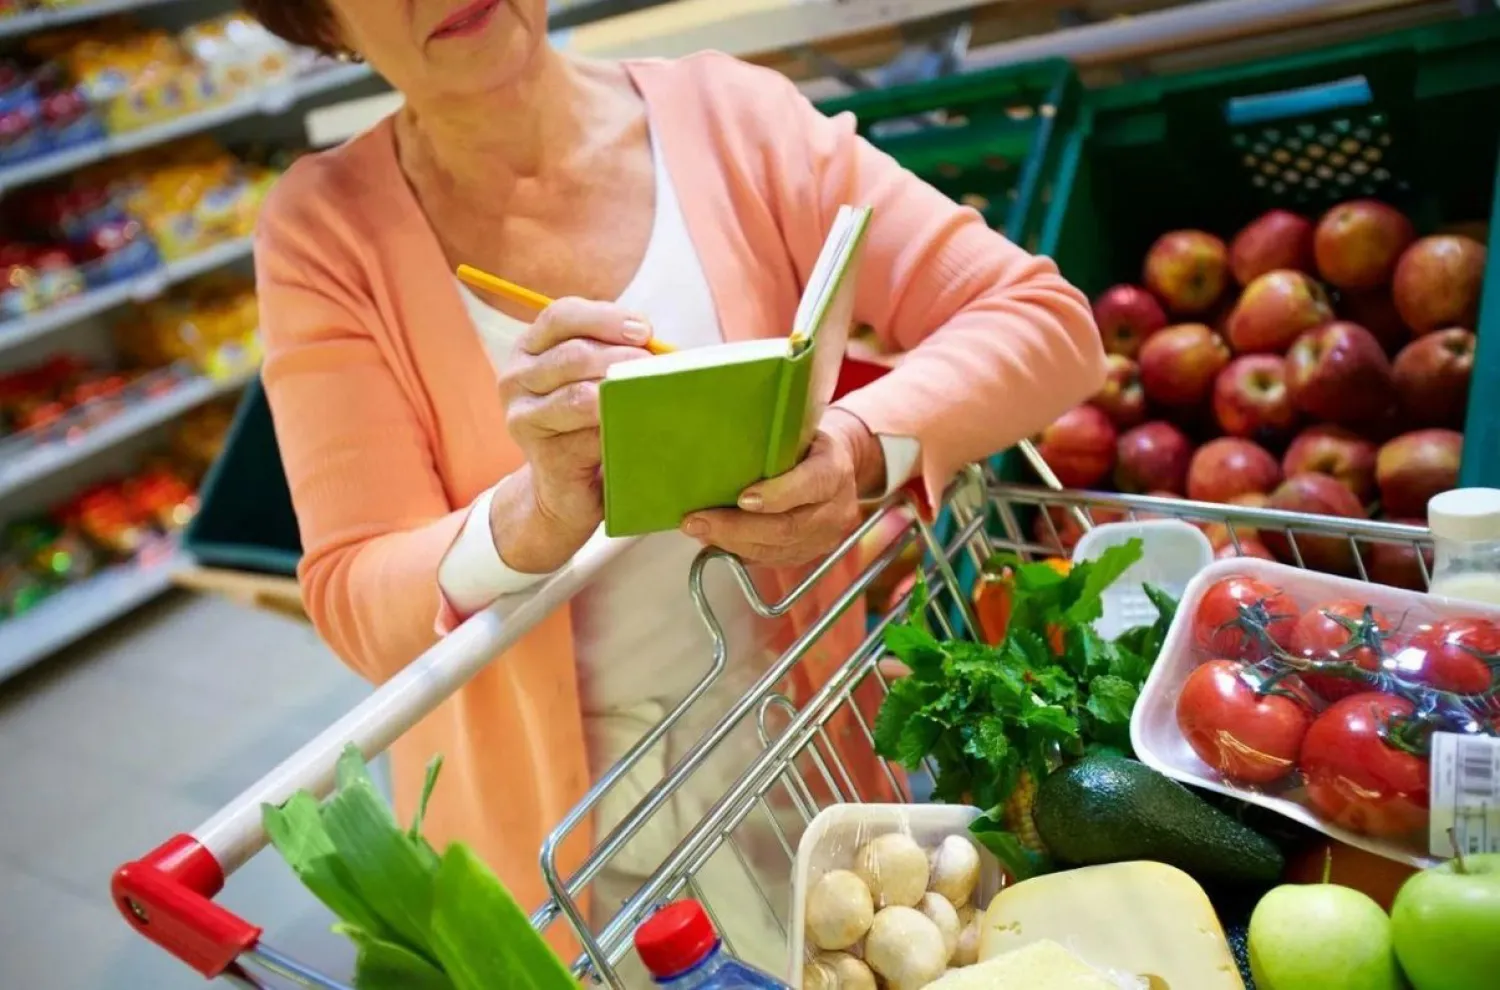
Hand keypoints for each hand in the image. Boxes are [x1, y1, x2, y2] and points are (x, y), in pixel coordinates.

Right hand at [495, 297, 652, 570]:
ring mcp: (524, 419)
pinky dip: (620, 428)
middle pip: (572, 354)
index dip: (605, 317)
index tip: (645, 331)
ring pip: (578, 396)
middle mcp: (515, 379)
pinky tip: (642, 426)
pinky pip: (588, 436)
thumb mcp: (592, 378)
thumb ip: (612, 354)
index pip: (561, 317)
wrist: (566, 490)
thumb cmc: (588, 425)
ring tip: (653, 393)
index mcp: (529, 349)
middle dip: (621, 357)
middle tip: (656, 368)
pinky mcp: (543, 455)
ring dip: (622, 392)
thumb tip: (663, 348)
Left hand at [681, 409, 884, 566]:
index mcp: (835, 470)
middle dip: (737, 528)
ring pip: (776, 549)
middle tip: (698, 521)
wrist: (839, 467)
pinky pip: (771, 560)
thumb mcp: (797, 430)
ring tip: (699, 530)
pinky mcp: (809, 553)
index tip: (740, 498)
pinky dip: (739, 552)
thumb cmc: (807, 443)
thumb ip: (772, 440)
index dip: (776, 495)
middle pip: (787, 527)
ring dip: (732, 543)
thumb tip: (718, 442)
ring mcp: (825, 537)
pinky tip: (715, 540)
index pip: (810, 485)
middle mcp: (836, 509)